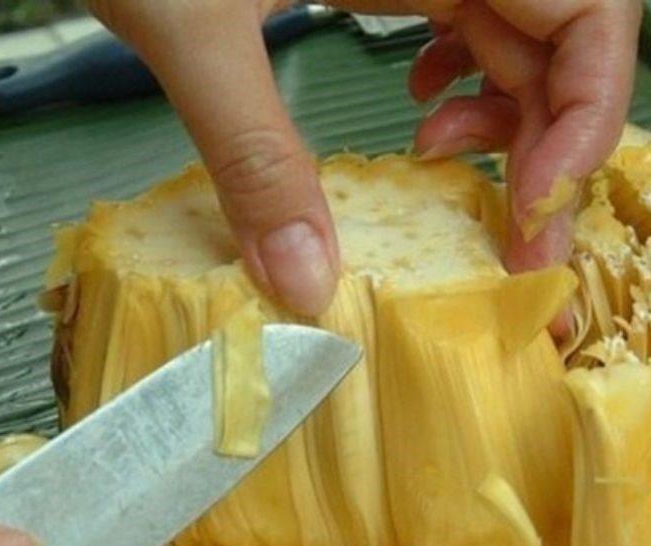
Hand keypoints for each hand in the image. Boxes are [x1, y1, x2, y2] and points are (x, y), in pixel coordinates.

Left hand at [87, 1, 639, 318]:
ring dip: (502, 120)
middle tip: (507, 243)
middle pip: (560, 39)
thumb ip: (253, 155)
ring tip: (430, 160)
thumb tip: (303, 283)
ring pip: (519, 39)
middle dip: (545, 148)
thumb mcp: (195, 32)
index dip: (584, 115)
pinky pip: (468, 26)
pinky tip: (416, 112)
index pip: (586, 6)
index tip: (529, 210)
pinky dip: (461, 84)